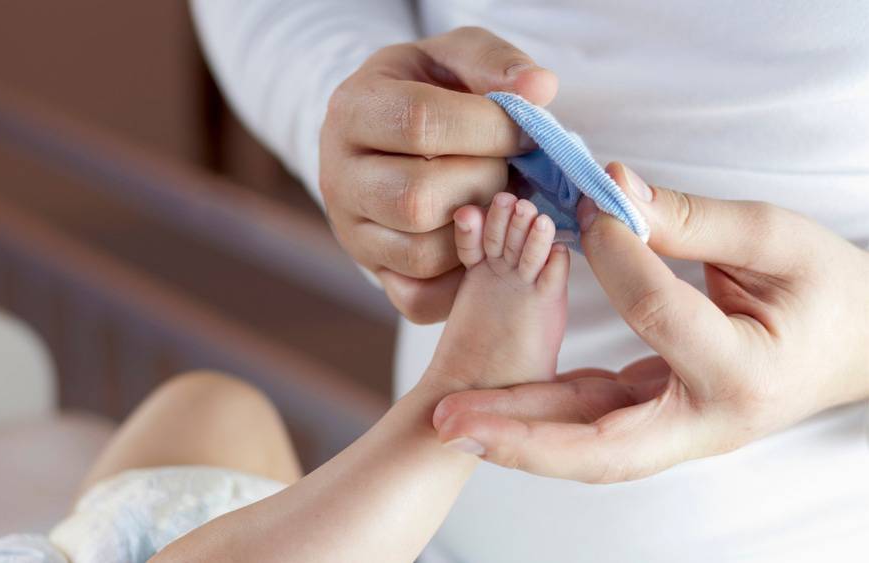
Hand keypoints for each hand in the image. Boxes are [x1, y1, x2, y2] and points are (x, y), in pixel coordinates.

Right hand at [320, 27, 557, 322]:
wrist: (382, 133)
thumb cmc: (425, 89)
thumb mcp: (452, 57)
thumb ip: (494, 62)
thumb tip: (540, 89)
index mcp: (352, 111)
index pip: (420, 124)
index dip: (489, 129)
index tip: (527, 129)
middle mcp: (338, 177)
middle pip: (418, 197)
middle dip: (485, 183)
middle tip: (507, 168)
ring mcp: (351, 232)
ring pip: (422, 253)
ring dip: (479, 232)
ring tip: (493, 199)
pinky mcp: (373, 271)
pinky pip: (418, 297)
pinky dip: (462, 276)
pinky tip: (480, 236)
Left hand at [433, 163, 868, 481]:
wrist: (854, 345)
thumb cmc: (825, 290)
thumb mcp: (776, 239)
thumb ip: (693, 220)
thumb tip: (614, 189)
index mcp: (745, 372)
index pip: (660, 314)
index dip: (619, 254)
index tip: (591, 205)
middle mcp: (707, 420)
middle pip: (602, 446)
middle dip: (521, 433)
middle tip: (450, 418)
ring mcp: (679, 428)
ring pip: (586, 443)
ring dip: (516, 433)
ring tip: (451, 418)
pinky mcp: (658, 416)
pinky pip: (591, 421)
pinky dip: (542, 412)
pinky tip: (493, 399)